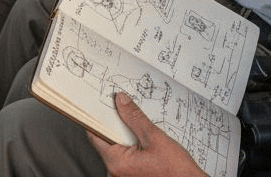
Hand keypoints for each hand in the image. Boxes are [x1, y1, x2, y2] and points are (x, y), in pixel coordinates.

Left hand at [86, 92, 205, 176]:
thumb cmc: (175, 170)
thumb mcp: (155, 138)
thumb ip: (135, 118)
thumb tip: (121, 101)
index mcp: (116, 163)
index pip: (95, 135)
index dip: (97, 117)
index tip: (102, 104)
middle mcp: (115, 172)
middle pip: (106, 141)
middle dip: (115, 124)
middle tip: (124, 108)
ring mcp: (122, 175)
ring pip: (116, 148)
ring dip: (125, 135)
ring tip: (139, 127)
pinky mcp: (131, 175)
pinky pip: (125, 156)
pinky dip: (131, 145)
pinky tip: (144, 140)